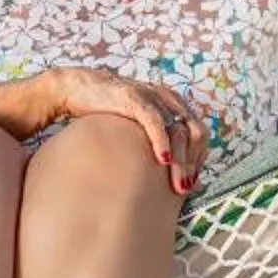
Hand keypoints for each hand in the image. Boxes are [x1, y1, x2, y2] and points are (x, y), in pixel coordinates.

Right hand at [43, 67, 209, 194]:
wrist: (76, 89)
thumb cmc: (107, 114)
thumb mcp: (138, 127)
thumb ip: (156, 141)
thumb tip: (169, 172)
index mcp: (173, 104)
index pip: (200, 134)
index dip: (200, 159)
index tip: (193, 183)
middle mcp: (167, 98)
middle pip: (196, 133)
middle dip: (194, 163)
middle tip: (186, 189)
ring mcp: (152, 97)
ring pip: (179, 130)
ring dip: (182, 160)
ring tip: (179, 184)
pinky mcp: (134, 98)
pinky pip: (155, 121)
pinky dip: (162, 141)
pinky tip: (163, 160)